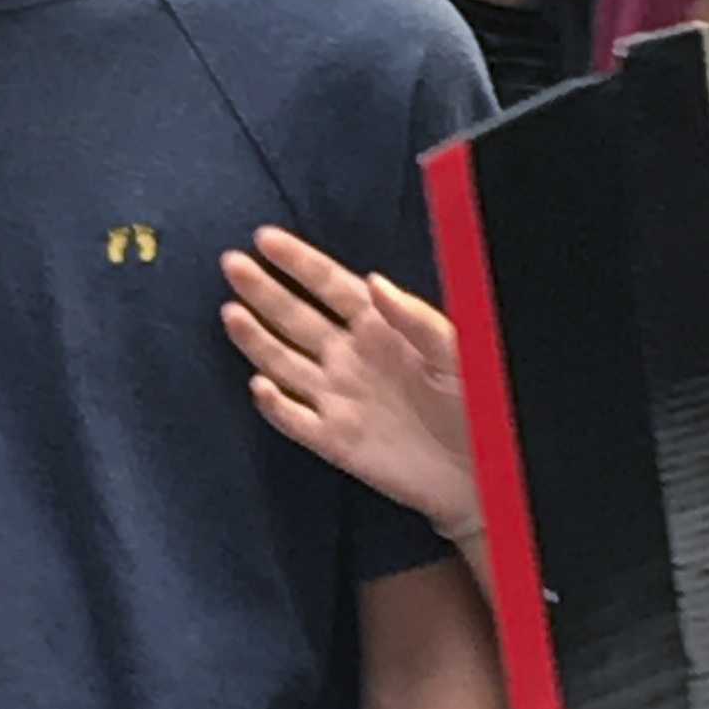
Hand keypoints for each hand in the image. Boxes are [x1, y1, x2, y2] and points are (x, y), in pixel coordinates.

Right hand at [219, 227, 479, 537]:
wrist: (477, 469)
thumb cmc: (475, 401)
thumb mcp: (456, 350)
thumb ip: (416, 317)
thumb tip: (374, 281)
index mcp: (378, 327)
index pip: (330, 286)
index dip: (298, 263)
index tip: (265, 239)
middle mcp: (348, 357)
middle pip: (296, 318)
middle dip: (263, 291)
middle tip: (231, 264)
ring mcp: (337, 398)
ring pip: (284, 363)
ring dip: (256, 340)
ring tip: (231, 313)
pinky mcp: (333, 440)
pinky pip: (295, 420)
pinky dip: (275, 405)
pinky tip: (260, 386)